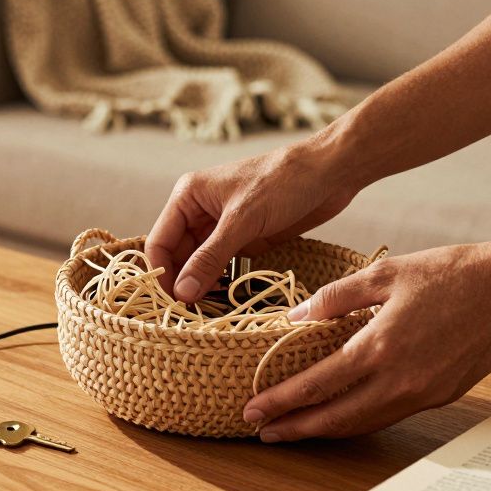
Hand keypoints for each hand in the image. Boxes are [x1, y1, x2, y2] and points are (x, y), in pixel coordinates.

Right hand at [146, 145, 359, 302]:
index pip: (160, 241)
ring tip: (203, 315)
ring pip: (199, 264)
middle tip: (188, 317)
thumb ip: (210, 257)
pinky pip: (223, 267)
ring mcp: (222, 227)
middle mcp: (199, 212)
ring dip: (200, 287)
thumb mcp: (243, 220)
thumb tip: (181, 292)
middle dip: (181, 284)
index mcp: (188, 196)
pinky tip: (223, 303)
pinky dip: (221, 285)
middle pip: (177, 256)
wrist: (330, 173)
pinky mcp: (244, 239)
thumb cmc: (283, 182)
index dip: (162, 274)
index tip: (170, 306)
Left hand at [242, 242, 490, 440]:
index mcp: (379, 347)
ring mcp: (423, 393)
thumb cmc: (450, 273)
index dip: (280, 401)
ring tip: (293, 428)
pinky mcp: (440, 397)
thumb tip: (295, 316)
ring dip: (324, 429)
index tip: (252, 409)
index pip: (316, 386)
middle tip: (261, 431)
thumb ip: (335, 297)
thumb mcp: (384, 272)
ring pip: (362, 423)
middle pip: (334, 418)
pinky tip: (340, 414)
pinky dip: (357, 420)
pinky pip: (388, 416)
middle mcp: (400, 381)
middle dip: (294, 428)